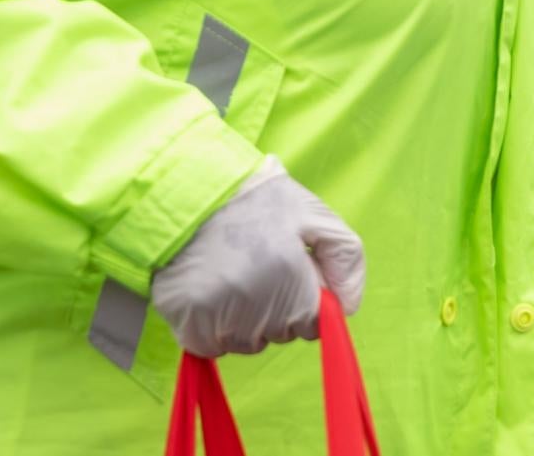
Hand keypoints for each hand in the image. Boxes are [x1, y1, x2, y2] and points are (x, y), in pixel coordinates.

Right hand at [151, 157, 365, 356]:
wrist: (184, 188)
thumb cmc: (253, 199)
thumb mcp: (312, 213)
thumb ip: (346, 258)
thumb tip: (348, 307)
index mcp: (293, 284)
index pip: (312, 325)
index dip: (302, 295)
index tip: (284, 266)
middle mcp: (259, 312)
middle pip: (280, 333)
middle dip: (275, 306)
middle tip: (254, 262)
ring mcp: (221, 322)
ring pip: (246, 341)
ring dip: (243, 317)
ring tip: (229, 270)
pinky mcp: (188, 327)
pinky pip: (211, 344)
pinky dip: (210, 324)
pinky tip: (208, 286)